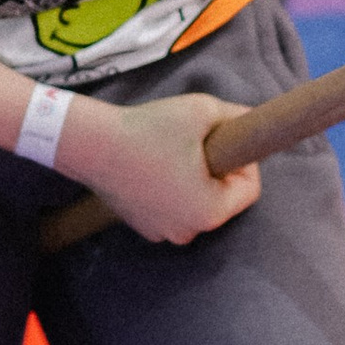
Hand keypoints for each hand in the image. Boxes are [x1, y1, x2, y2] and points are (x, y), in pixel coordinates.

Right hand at [59, 87, 262, 244]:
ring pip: (197, 205)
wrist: (91, 144)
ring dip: (194, 182)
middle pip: (223, 199)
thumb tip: (252, 124)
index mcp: (209, 211)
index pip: (250, 189)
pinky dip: (170, 191)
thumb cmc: (148, 129)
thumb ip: (237, 116)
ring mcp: (163, 234)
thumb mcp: (202, 110)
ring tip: (172, 153)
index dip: (244, 160)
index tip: (222, 139)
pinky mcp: (144, 228)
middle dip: (217, 172)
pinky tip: (153, 167)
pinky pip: (172, 209)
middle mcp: (188, 232)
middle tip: (195, 143)